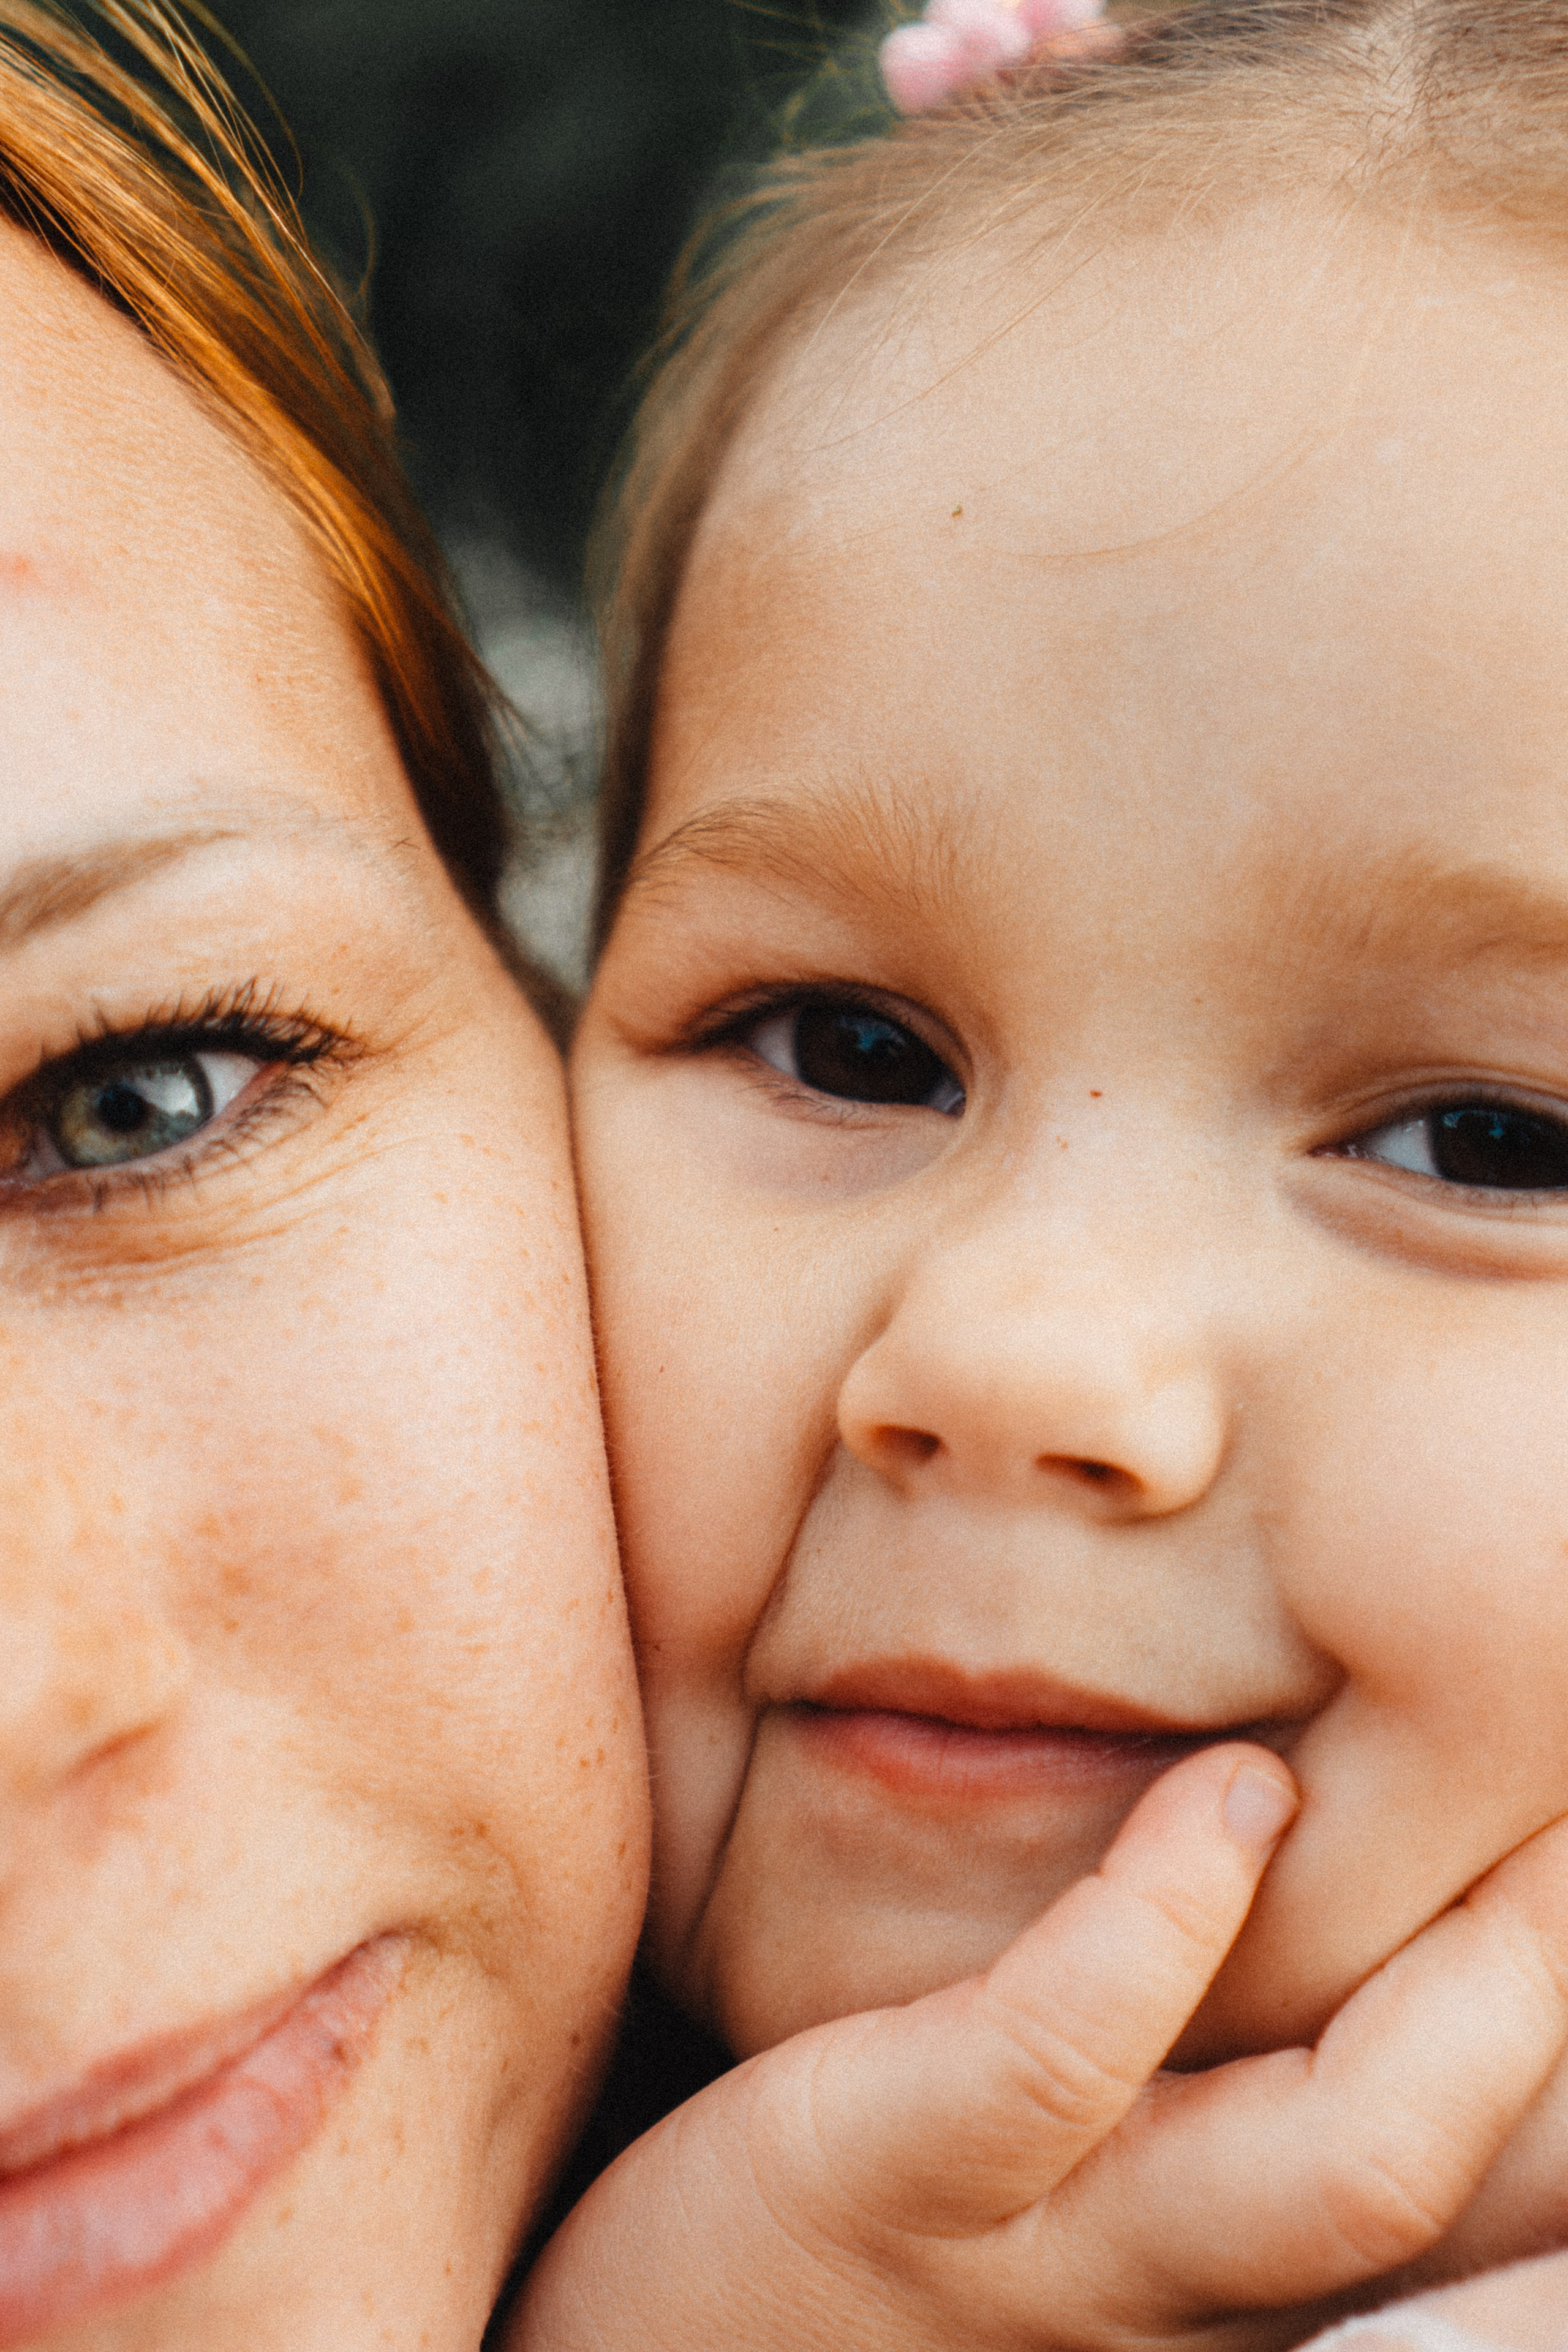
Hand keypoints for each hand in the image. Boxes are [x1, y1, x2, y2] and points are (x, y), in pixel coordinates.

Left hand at [514, 1750, 1567, 2351]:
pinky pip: (1067, 2053)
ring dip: (1472, 1989)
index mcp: (1270, 2303)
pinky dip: (1169, 1917)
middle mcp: (1213, 2309)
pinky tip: (1239, 1790)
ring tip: (1538, 1819)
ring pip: (1349, 2160)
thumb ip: (1249, 2109)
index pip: (1512, 2215)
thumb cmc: (902, 2253)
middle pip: (1490, 2191)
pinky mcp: (900, 2177)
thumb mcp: (1114, 2198)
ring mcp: (1064, 2257)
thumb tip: (1382, 1933)